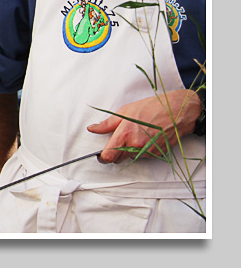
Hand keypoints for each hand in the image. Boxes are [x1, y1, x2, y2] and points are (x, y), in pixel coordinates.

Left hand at [86, 89, 200, 162]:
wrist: (175, 112)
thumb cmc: (151, 108)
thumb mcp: (125, 112)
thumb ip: (107, 124)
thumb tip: (92, 129)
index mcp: (125, 134)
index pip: (108, 156)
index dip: (102, 157)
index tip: (100, 155)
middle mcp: (135, 146)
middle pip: (118, 160)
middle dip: (114, 154)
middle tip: (117, 141)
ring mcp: (146, 151)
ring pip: (130, 158)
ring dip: (128, 151)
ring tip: (135, 135)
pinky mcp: (156, 154)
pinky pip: (142, 156)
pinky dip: (140, 150)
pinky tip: (145, 138)